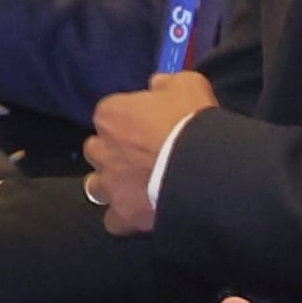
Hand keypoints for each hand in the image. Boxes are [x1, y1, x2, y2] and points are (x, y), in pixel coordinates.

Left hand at [84, 71, 217, 235]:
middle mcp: (101, 150)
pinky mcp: (122, 215)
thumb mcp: (188, 85)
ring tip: (135, 187)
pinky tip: (140, 213)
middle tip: (142, 156)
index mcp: (111, 115)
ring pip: (96, 186)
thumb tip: (157, 83)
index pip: (109, 114)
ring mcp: (110, 185)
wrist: (205, 169)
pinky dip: (123, 217)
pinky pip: (113, 220)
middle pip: (97, 149)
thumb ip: (167, 82)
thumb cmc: (192, 122)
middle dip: (113, 152)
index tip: (147, 126)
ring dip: (111, 185)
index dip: (129, 120)